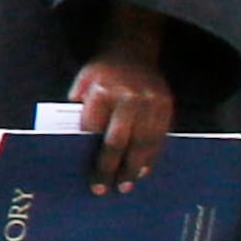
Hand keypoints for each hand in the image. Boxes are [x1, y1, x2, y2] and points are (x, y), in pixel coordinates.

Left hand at [71, 6, 174, 192]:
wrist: (132, 51)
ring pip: (143, 142)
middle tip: (105, 189)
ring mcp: (151, 102)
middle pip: (120, 141)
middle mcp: (128, 97)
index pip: (94, 131)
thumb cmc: (101, 75)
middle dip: (112, 167)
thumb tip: (74, 146)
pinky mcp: (166, 105)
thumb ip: (78, 112)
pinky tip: (143, 170)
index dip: (93, 155)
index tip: (90, 176)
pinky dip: (152, 156)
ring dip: (135, 167)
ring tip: (126, 185)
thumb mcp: (81, 85)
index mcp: (101, 92)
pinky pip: (160, 136)